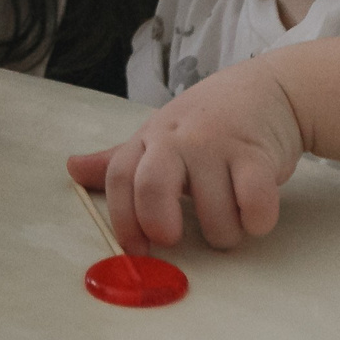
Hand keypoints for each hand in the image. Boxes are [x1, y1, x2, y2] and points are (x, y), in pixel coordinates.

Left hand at [65, 59, 303, 254]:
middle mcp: (179, 139)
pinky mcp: (257, 154)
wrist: (268, 89)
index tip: (137, 250)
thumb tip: (71, 168)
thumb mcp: (158, 137)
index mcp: (149, 138)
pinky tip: (255, 208)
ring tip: (230, 215)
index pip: (119, 179)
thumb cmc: (207, 122)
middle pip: (152, 189)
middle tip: (174, 237)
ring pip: (214, 217)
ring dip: (225, 232)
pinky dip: (257, 221)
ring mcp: (218, 145)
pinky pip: (255, 207)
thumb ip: (119, 161)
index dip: (123, 221)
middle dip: (161, 226)